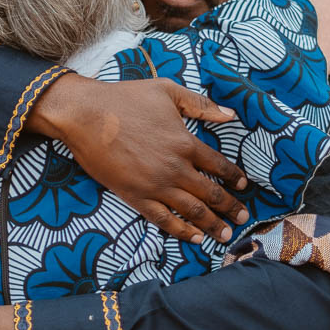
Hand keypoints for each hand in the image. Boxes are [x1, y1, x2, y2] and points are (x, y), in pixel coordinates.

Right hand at [31, 74, 248, 243]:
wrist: (86, 114)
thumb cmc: (126, 98)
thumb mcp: (167, 91)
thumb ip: (200, 104)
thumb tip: (230, 115)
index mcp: (185, 143)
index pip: (218, 165)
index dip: (234, 177)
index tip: (244, 186)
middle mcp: (175, 168)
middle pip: (211, 193)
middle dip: (230, 208)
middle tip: (244, 219)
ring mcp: (155, 185)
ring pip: (192, 211)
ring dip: (212, 225)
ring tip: (226, 236)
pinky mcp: (135, 196)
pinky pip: (163, 219)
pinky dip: (181, 230)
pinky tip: (194, 237)